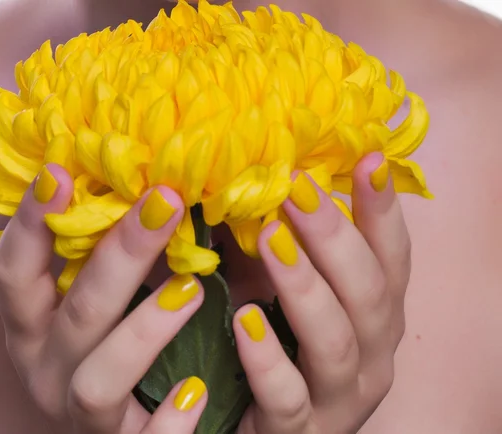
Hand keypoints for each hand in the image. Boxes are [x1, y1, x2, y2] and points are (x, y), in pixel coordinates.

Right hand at [0, 164, 206, 433]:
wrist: (117, 430)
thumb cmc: (105, 346)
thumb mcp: (93, 302)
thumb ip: (105, 257)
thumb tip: (145, 186)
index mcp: (31, 326)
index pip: (13, 272)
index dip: (29, 224)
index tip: (59, 173)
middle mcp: (44, 369)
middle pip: (76, 311)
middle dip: (120, 253)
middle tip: (165, 202)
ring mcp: (78, 413)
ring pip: (99, 378)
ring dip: (146, 329)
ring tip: (192, 289)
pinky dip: (169, 419)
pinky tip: (196, 389)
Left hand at [231, 153, 407, 433]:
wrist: (266, 430)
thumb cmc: (277, 348)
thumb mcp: (284, 291)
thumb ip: (281, 244)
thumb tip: (257, 176)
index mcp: (375, 316)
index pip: (392, 258)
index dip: (383, 210)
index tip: (368, 159)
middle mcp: (372, 355)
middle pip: (371, 294)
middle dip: (336, 238)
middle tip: (298, 190)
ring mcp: (339, 397)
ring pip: (336, 341)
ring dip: (305, 286)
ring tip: (270, 238)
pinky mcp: (299, 430)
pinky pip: (288, 396)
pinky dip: (268, 357)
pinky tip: (244, 321)